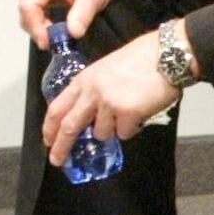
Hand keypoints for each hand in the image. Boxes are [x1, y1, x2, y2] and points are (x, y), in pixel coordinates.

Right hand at [17, 0, 146, 49]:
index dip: (36, 27)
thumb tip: (72, 34)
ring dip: (38, 26)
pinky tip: (51, 26)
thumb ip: (82, 16)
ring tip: (58, 33)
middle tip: (56, 42)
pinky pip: (28, 8)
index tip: (48, 43)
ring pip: (25, 11)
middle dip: (38, 29)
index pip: (29, 5)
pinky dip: (38, 20)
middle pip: (25, 10)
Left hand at [43, 30, 181, 167]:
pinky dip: (132, 128)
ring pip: (102, 133)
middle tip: (58, 160)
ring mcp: (109, 104)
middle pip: (70, 126)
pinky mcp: (128, 114)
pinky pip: (125, 133)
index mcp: (85, 80)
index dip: (49, 127)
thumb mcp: (106, 69)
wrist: (166, 55)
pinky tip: (140, 112)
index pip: (58, 107)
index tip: (47, 140)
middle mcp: (93, 92)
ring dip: (113, 130)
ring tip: (127, 112)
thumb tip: (88, 117)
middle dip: (61, 147)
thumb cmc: (140, 59)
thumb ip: (92, 90)